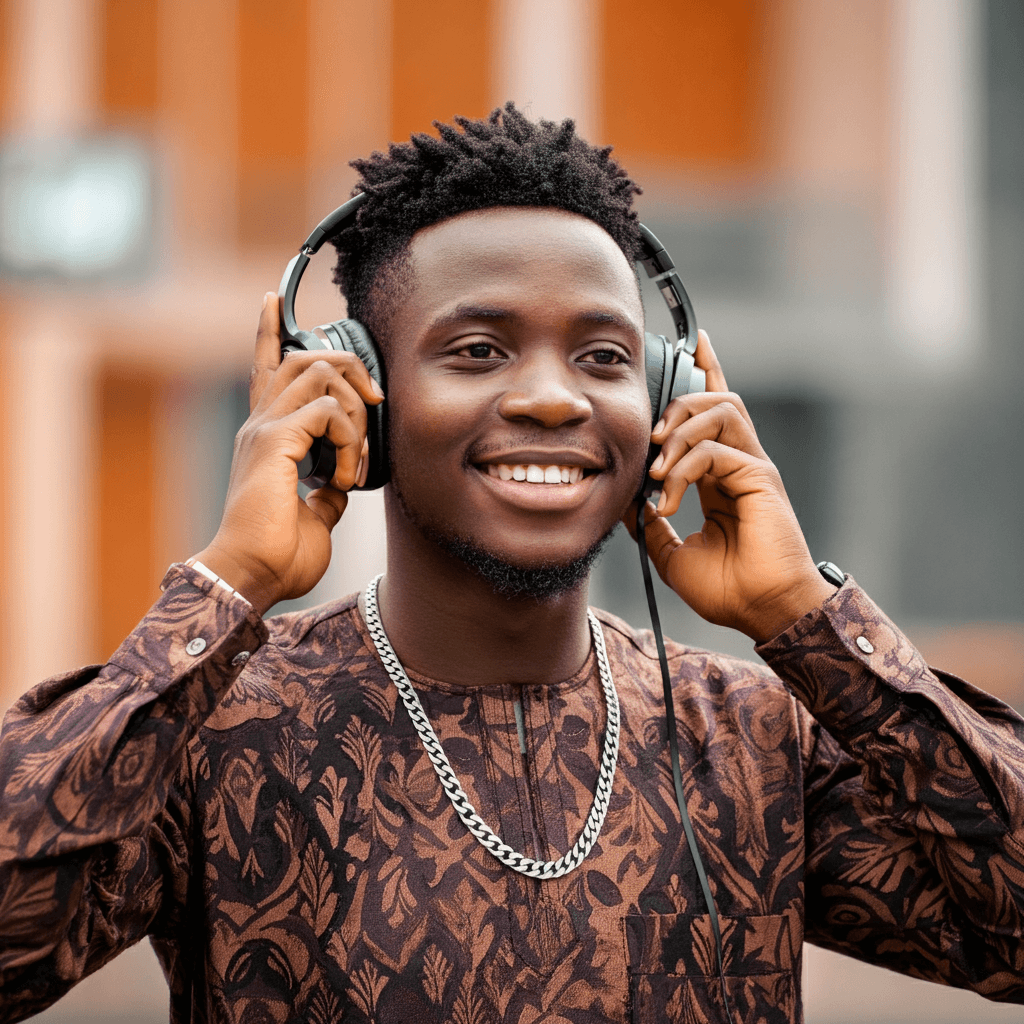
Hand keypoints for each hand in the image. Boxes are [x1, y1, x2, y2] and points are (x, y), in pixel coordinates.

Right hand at [195, 292, 383, 615]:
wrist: (251, 576)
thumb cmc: (277, 554)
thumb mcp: (315, 514)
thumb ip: (326, 488)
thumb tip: (343, 481)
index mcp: (265, 437)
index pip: (266, 370)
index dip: (269, 331)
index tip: (272, 299)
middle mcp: (260, 424)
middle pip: (305, 357)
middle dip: (350, 367)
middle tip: (375, 402)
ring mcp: (264, 430)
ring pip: (319, 371)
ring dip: (354, 408)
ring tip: (356, 457)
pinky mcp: (274, 442)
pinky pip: (328, 412)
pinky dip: (349, 441)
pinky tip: (344, 476)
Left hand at [626, 330, 833, 642]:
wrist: (761, 611)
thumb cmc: (726, 588)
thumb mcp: (671, 552)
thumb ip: (650, 522)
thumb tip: (623, 500)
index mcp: (722, 475)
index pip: (714, 412)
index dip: (706, 373)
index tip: (691, 345)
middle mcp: (740, 463)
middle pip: (716, 398)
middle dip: (677, 405)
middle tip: (650, 440)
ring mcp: (753, 467)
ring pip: (721, 409)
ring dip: (681, 429)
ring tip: (657, 465)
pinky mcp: (760, 476)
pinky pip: (715, 449)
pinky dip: (683, 468)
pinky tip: (667, 496)